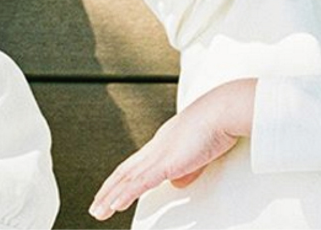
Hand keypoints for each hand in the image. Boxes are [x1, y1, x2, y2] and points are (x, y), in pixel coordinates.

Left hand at [89, 79, 255, 221]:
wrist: (224, 110)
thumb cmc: (218, 123)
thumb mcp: (199, 150)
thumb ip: (187, 166)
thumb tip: (177, 181)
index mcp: (164, 141)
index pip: (135, 163)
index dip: (121, 178)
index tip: (112, 189)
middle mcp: (157, 146)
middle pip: (125, 171)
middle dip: (108, 190)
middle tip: (97, 205)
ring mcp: (160, 153)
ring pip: (128, 179)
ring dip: (110, 197)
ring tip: (98, 211)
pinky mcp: (167, 162)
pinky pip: (141, 183)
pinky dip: (125, 195)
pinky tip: (115, 205)